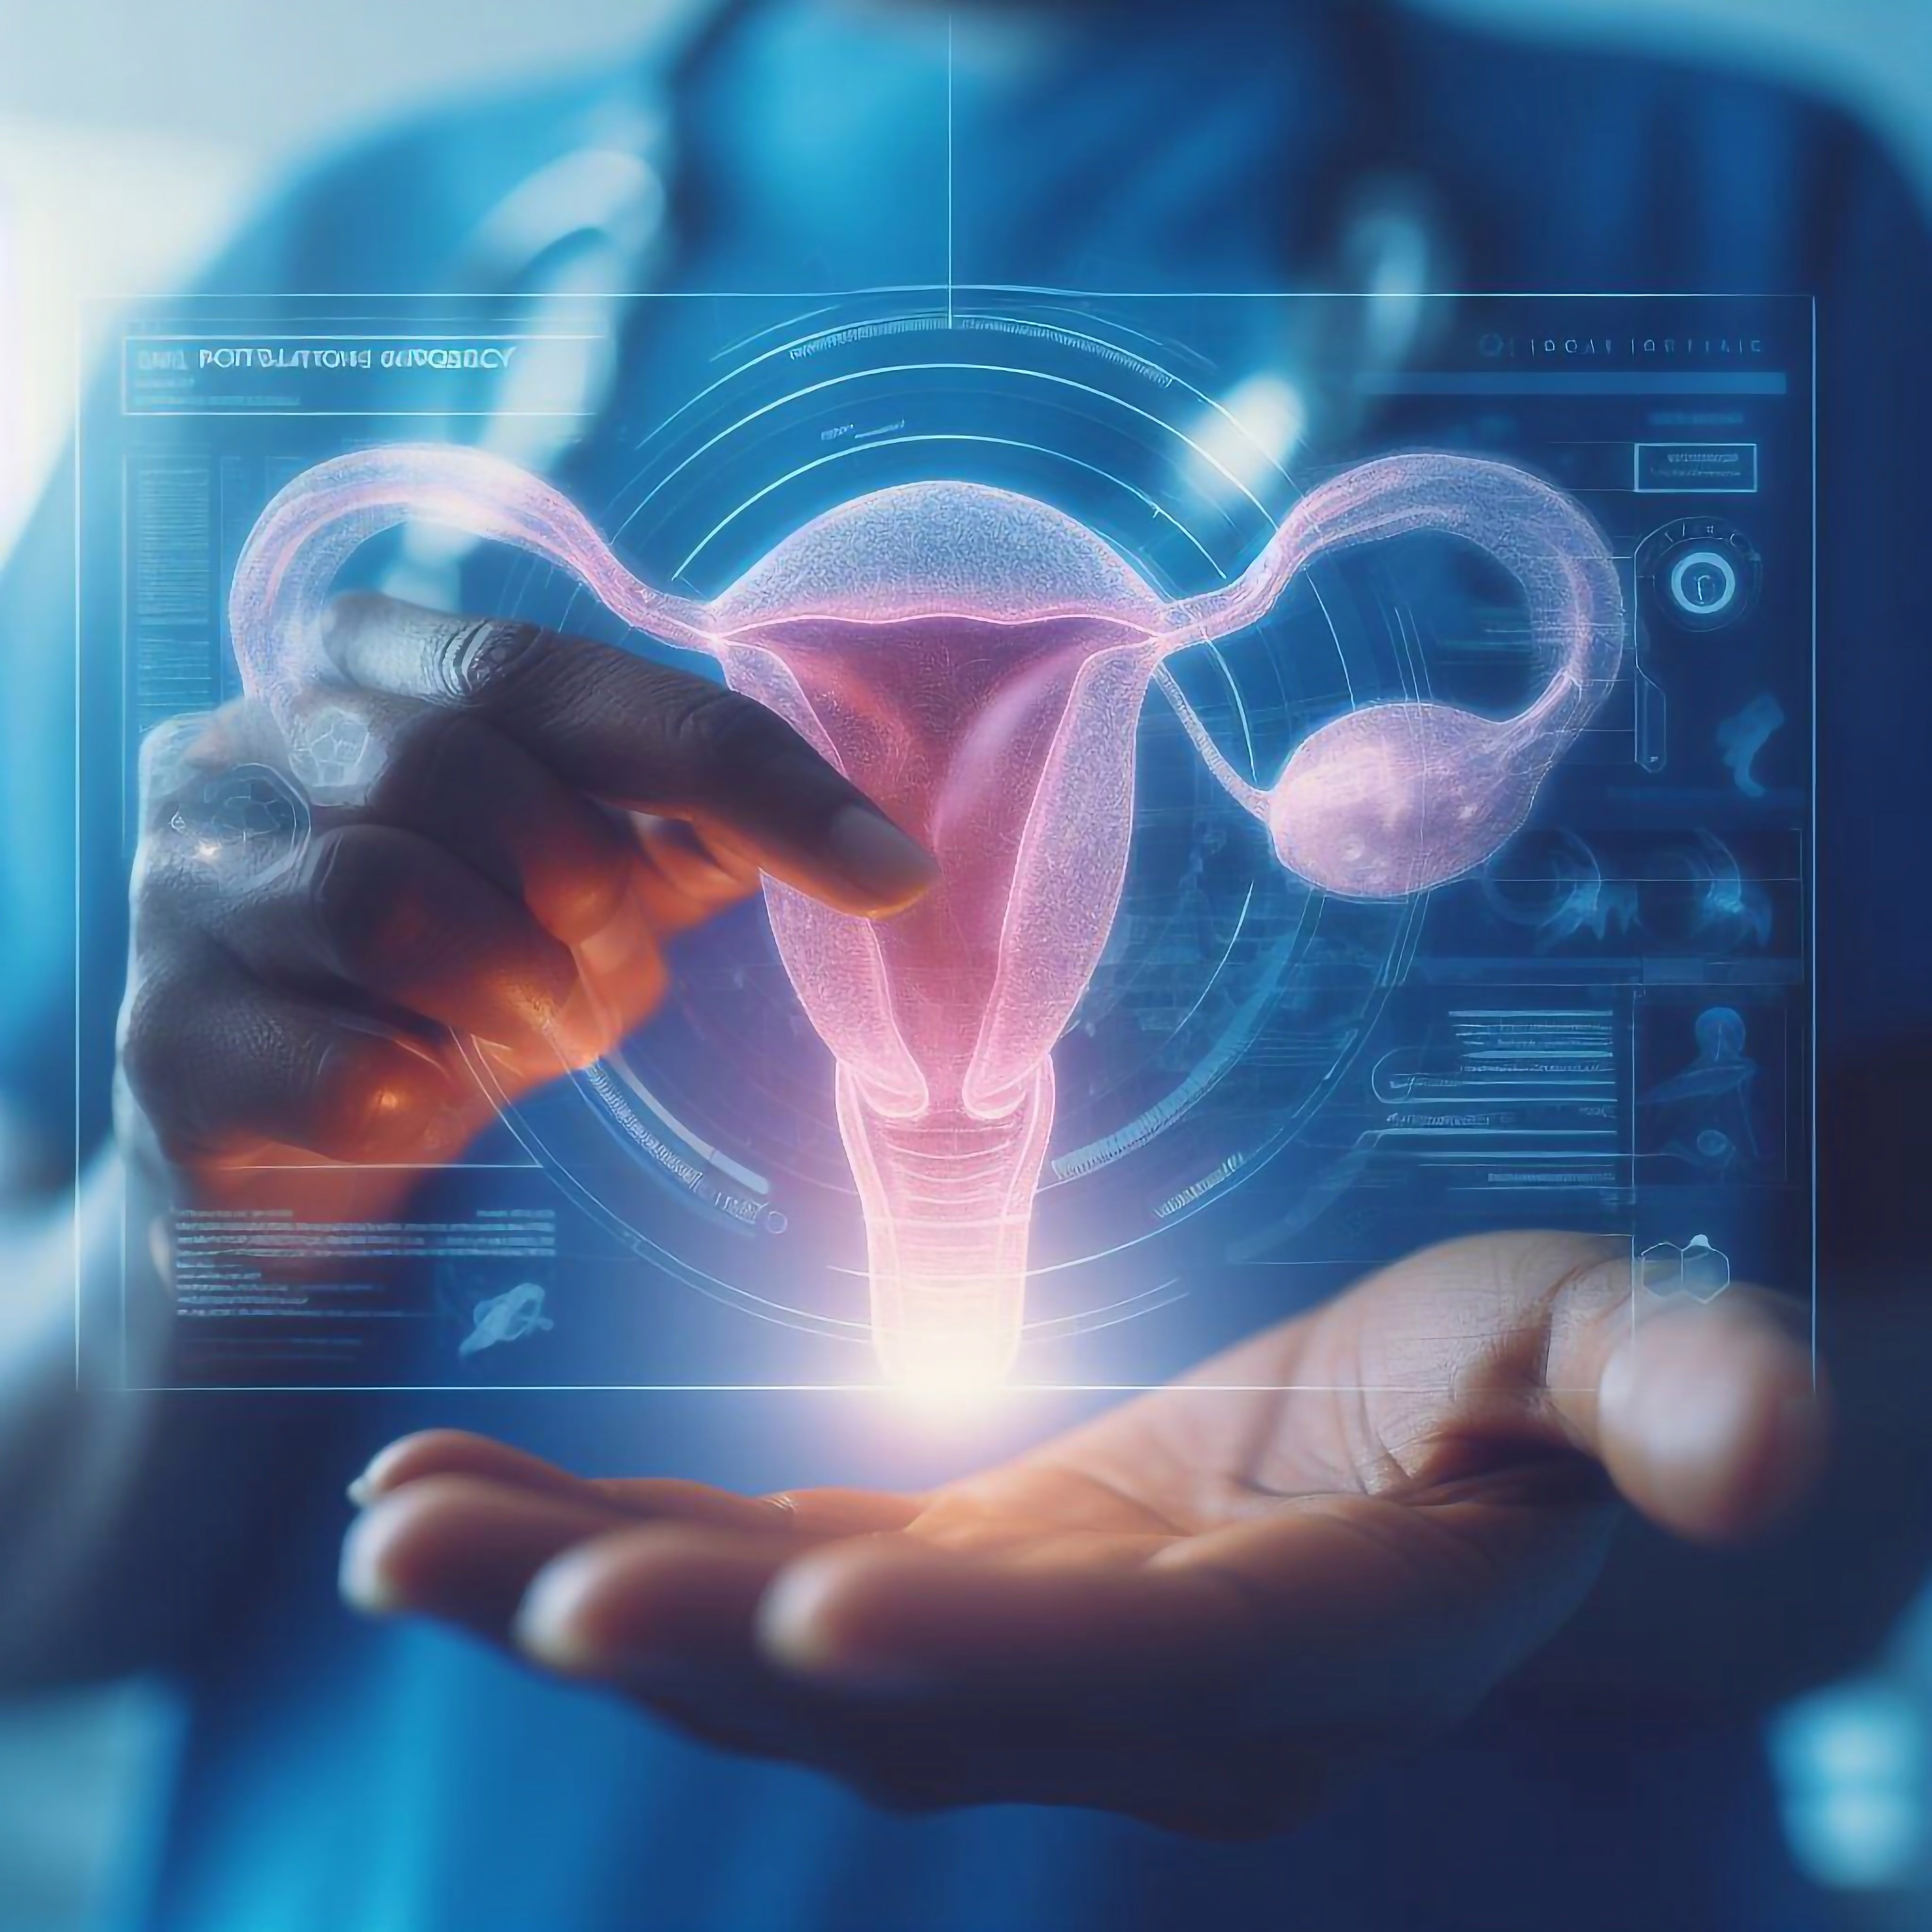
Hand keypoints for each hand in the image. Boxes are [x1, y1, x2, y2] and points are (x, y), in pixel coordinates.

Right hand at [119, 593, 933, 1204]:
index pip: (562, 676)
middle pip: (460, 771)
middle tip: (586, 974)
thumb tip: (862, 839)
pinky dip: (434, 1102)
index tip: (895, 875)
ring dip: (513, 999)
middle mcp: (243, 747)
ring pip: (391, 902)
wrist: (289, 1159)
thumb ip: (680, 831)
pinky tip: (420, 1099)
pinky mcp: (161, 1046)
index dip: (743, 771)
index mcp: (358, 669)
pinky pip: (351, 1071)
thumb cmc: (453, 991)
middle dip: (578, 901)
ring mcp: (182, 892)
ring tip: (512, 1033)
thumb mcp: (579, 887)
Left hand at [340, 1232, 1824, 1835]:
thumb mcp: (1628, 1348)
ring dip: (585, 1590)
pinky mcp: (965, 1592)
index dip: (972, 1652)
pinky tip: (480, 1494)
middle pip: (887, 1699)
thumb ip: (1675, 1394)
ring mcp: (1030, 1661)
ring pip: (780, 1659)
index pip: (1123, 1673)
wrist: (1469, 1447)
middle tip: (453, 1557)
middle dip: (675, 1636)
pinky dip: (622, 1544)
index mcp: (1308, 1648)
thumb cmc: (1550, 1382)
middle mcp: (1141, 1703)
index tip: (789, 1600)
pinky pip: (767, 1580)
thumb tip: (1766, 1440)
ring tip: (395, 1523)